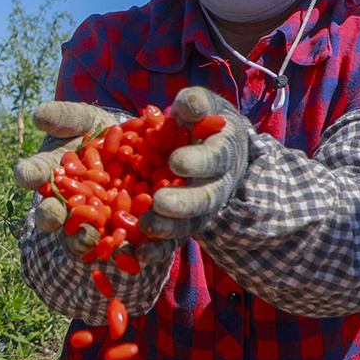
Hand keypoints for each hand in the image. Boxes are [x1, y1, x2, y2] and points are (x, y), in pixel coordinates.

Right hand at [13, 101, 132, 259]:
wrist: (133, 150)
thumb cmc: (97, 131)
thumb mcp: (81, 119)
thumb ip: (62, 117)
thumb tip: (39, 114)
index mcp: (49, 175)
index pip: (33, 175)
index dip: (29, 174)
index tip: (27, 174)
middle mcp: (64, 204)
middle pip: (51, 214)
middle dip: (49, 215)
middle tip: (53, 214)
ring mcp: (89, 224)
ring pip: (77, 238)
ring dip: (79, 240)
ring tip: (88, 237)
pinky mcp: (118, 235)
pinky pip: (115, 247)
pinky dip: (119, 249)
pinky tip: (126, 246)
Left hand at [140, 87, 251, 239]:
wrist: (212, 151)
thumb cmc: (203, 122)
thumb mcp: (203, 107)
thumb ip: (196, 104)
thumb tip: (188, 104)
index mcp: (224, 152)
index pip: (215, 158)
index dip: (198, 161)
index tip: (177, 161)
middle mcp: (217, 186)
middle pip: (205, 199)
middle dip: (183, 203)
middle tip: (160, 204)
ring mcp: (201, 210)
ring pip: (189, 226)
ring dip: (168, 230)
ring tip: (145, 229)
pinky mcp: (184, 226)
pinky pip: (171, 242)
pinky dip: (155, 251)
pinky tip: (135, 255)